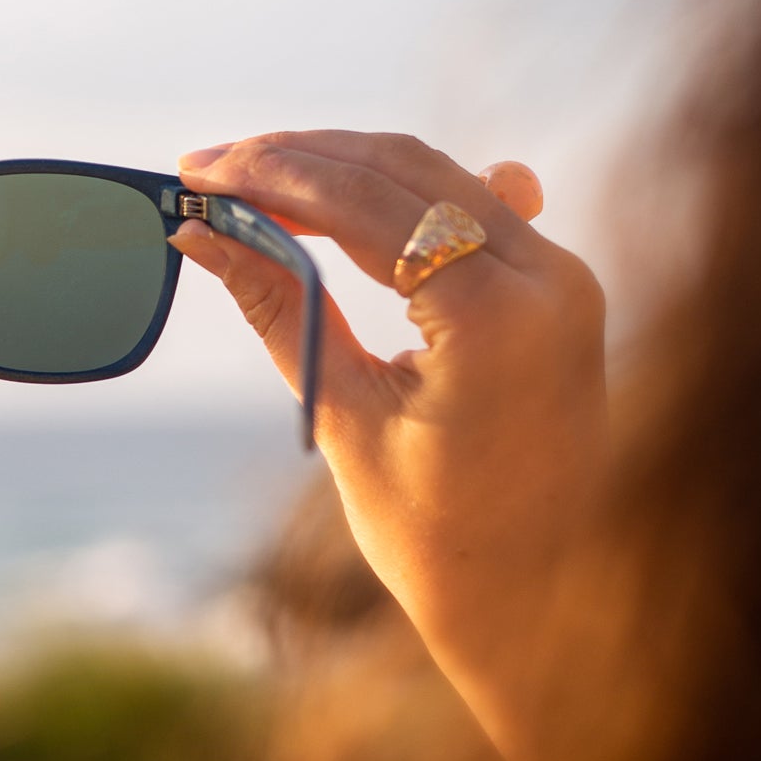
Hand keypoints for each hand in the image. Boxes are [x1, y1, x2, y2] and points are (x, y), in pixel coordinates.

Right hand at [173, 133, 605, 760]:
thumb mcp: (342, 414)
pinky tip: (345, 186)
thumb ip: (276, 305)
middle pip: (401, 170)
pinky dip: (397, 193)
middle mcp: (547, 278)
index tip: (197, 170)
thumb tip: (198, 232)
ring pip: (437, 175)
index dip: (270, 174)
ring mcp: (563, 277)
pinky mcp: (560, 287)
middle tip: (209, 170)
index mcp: (496, 318)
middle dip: (295, 160)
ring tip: (253, 181)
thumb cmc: (436, 534)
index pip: (365, 202)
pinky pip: (473, 207)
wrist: (541, 600)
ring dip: (339, 168)